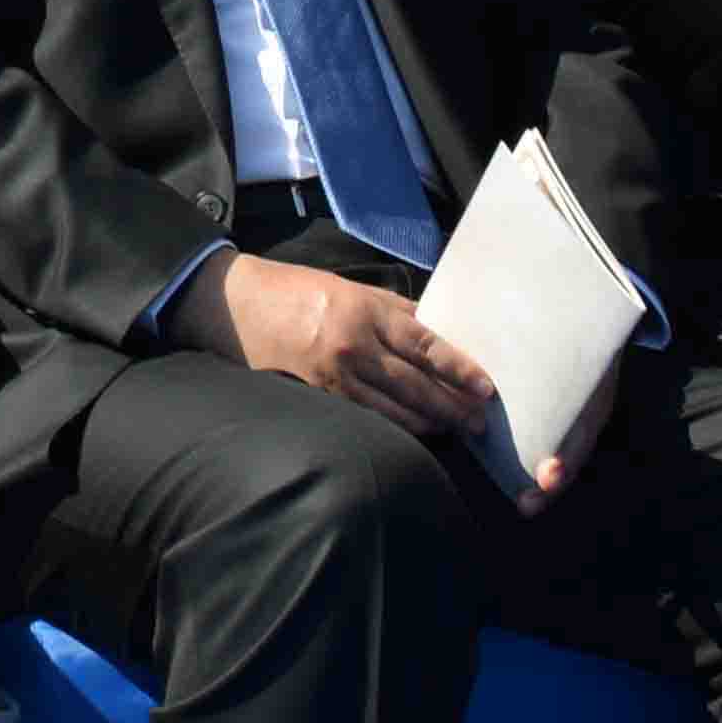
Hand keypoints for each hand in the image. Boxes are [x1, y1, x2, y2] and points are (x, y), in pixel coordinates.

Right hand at [194, 251, 512, 480]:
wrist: (235, 303)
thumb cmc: (295, 290)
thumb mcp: (348, 288)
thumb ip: (391, 310)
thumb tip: (434, 331)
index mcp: (365, 310)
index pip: (425, 344)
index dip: (459, 368)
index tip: (486, 386)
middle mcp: (353, 344)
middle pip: (415, 383)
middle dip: (452, 405)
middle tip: (480, 422)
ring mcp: (332, 374)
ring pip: (393, 408)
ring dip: (428, 422)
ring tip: (454, 431)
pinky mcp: (314, 396)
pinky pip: (364, 417)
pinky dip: (392, 427)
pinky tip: (413, 434)